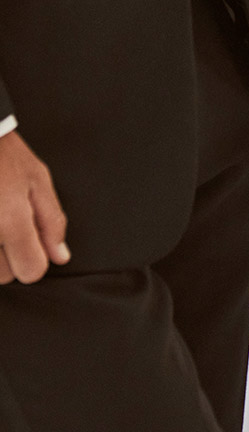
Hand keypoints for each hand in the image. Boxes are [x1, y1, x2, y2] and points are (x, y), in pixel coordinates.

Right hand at [0, 131, 68, 282]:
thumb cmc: (4, 155)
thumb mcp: (37, 179)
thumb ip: (51, 221)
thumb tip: (60, 256)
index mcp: (11, 222)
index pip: (31, 272)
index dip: (35, 257)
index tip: (30, 239)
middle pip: (4, 276)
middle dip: (9, 257)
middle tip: (5, 221)